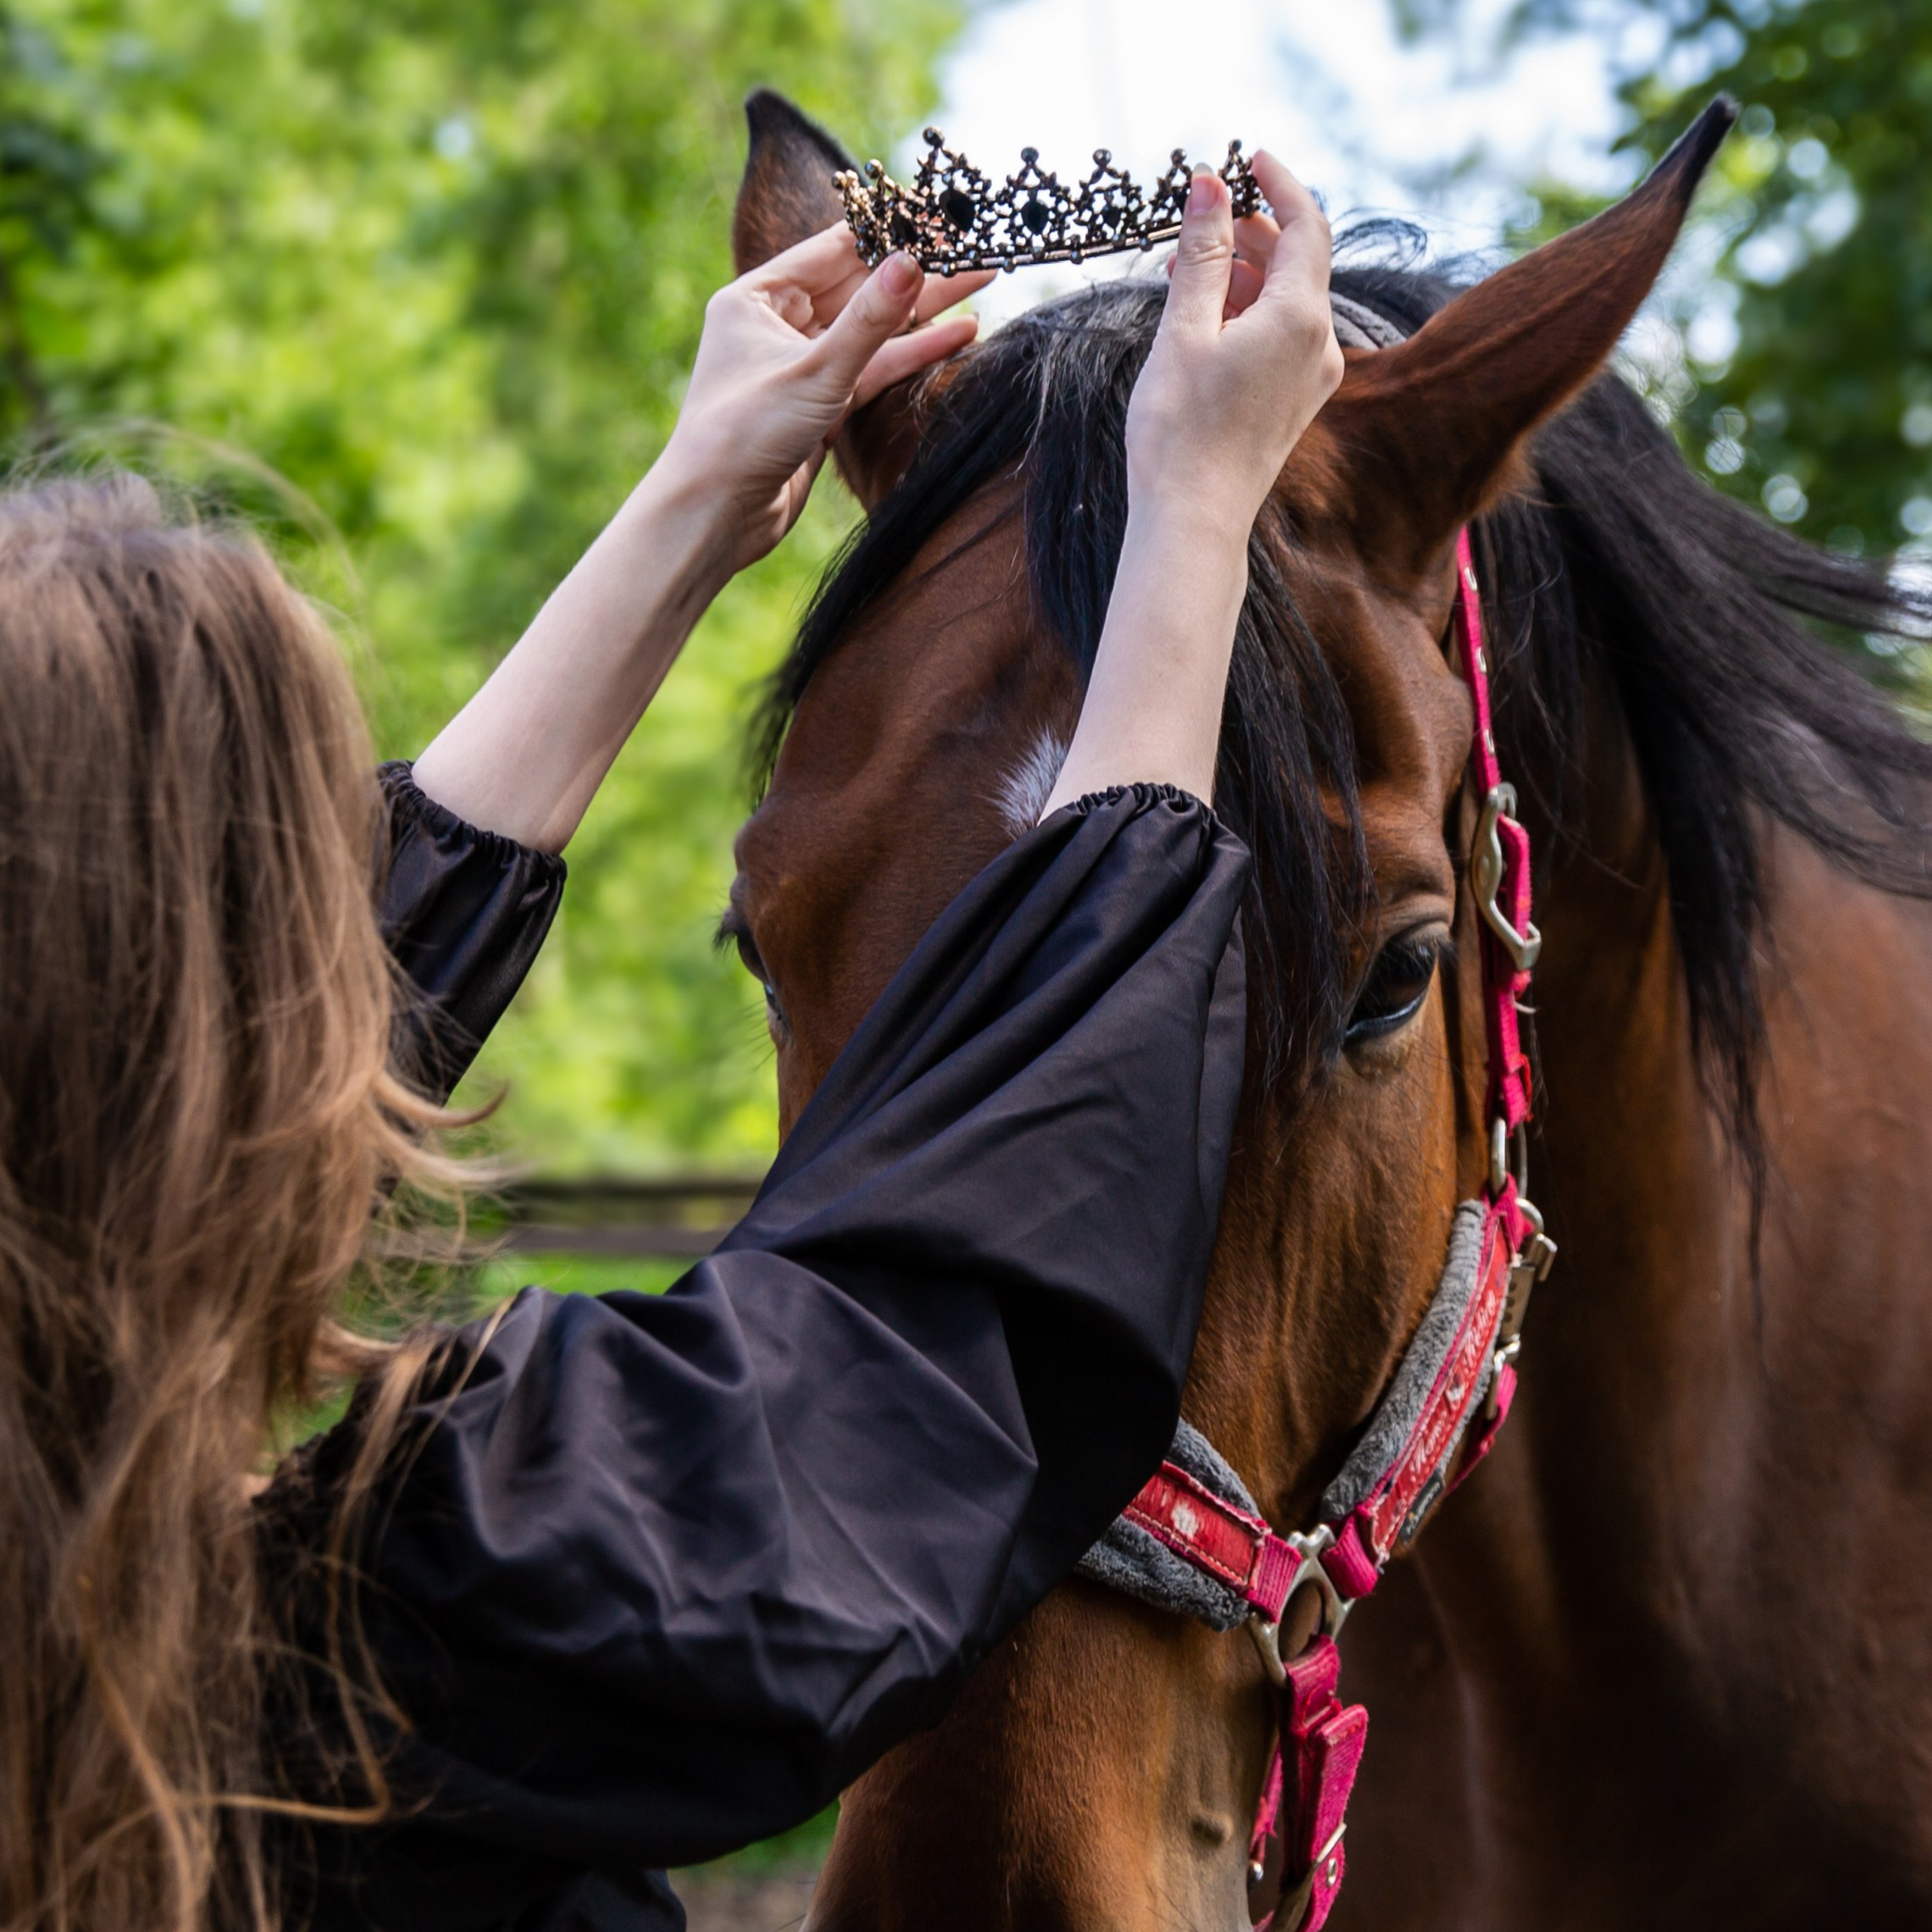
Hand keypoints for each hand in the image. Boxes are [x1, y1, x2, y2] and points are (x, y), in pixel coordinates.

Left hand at [660, 227, 991, 573]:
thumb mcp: (816, 370)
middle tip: (974, 251)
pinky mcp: (818, 405)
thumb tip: (912, 260)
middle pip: (858, 287)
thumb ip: (870, 320)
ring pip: (870, 330)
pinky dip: (909, 355)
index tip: (938, 218)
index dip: (888, 232)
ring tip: (980, 286)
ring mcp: (799, 365)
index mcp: (756, 299)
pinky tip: (957, 337)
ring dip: (922, 313)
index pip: (833, 249)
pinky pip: (870, 369)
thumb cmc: (744, 435)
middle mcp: (775, 325)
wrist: (716, 516)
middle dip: (916, 273)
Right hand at [1127, 154, 1341, 531]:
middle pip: (1299, 261)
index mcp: (1300, 318)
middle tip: (1199, 220)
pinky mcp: (1294, 401)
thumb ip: (1201, 254)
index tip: (1249, 158)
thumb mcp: (1184, 330)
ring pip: (1288, 299)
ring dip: (1244, 273)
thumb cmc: (1180, 432)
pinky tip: (1204, 317)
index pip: (1306, 225)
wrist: (1193, 522)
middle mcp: (1319, 344)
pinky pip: (1282, 334)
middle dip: (1252, 230)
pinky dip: (1249, 311)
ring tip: (1185, 272)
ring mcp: (1311, 376)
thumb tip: (1209, 185)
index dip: (1279, 184)